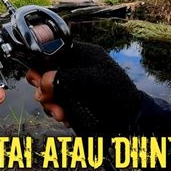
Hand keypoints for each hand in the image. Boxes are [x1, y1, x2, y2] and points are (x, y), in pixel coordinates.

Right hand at [26, 41, 142, 135]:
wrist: (131, 118)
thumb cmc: (119, 92)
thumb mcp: (94, 79)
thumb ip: (67, 78)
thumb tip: (42, 85)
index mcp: (79, 55)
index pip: (50, 52)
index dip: (40, 64)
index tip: (38, 79)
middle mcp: (72, 68)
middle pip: (45, 74)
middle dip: (44, 89)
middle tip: (46, 99)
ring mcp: (71, 85)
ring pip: (48, 91)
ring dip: (50, 104)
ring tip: (61, 114)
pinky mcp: (72, 101)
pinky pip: (55, 104)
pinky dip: (57, 112)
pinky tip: (66, 118)